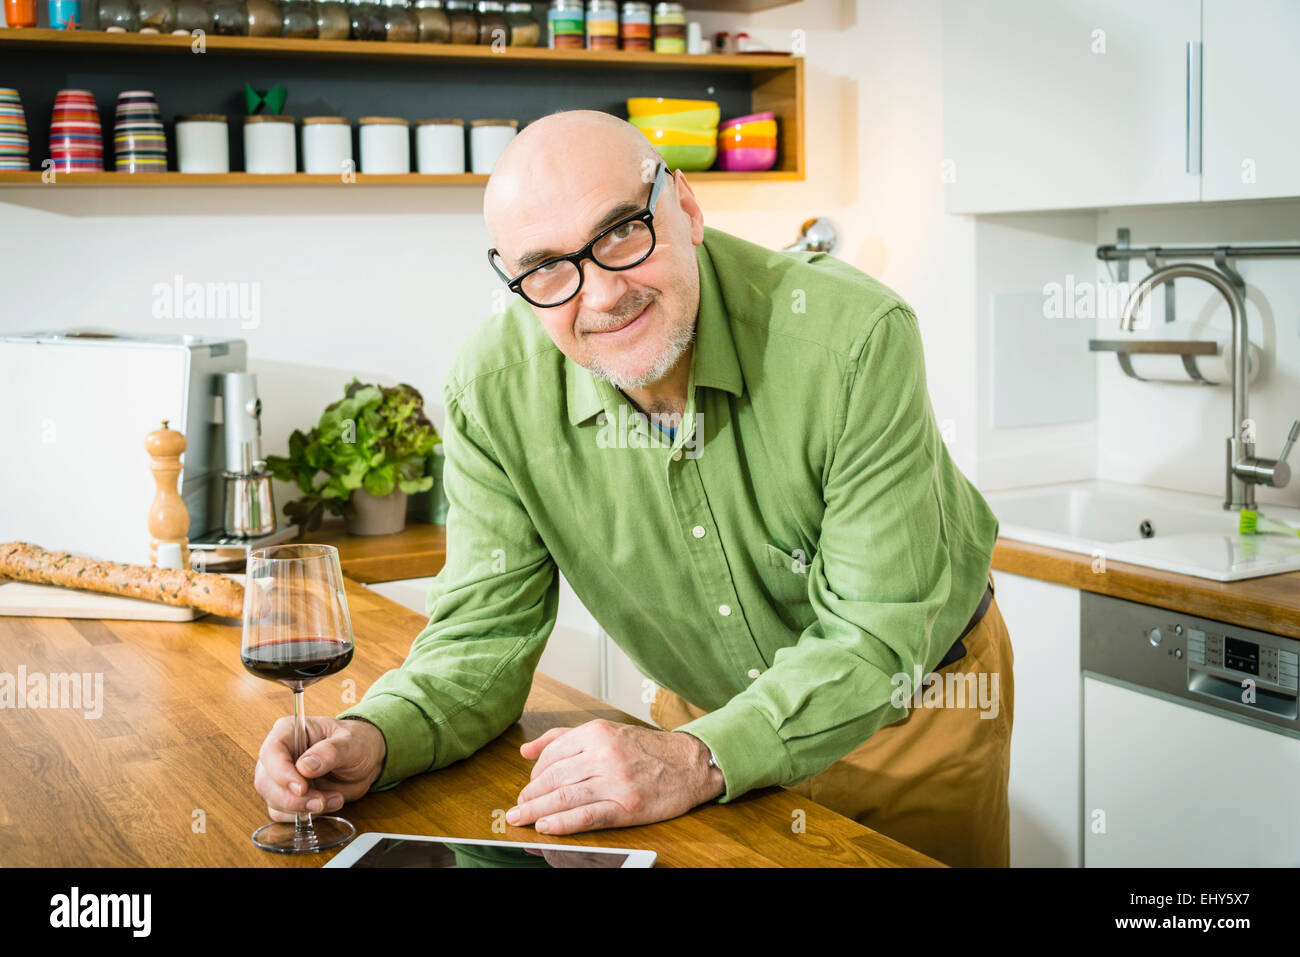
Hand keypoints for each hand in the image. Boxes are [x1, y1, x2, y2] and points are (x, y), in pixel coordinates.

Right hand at [253, 716, 386, 822]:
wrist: (365, 760)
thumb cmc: (356, 743)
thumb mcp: (351, 743)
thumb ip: (329, 752)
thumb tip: (304, 766)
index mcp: (290, 731)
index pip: (271, 752)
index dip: (281, 773)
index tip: (302, 788)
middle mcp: (279, 754)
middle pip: (266, 781)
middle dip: (293, 798)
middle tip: (321, 801)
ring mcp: (280, 777)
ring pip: (273, 800)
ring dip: (302, 808)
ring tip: (334, 799)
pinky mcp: (286, 796)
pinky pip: (282, 813)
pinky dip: (304, 815)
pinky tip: (327, 804)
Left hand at [506, 719, 724, 834]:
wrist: (690, 764)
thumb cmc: (648, 749)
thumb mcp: (607, 732)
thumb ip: (564, 738)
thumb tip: (526, 750)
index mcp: (598, 733)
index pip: (553, 754)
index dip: (535, 772)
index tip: (529, 785)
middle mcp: (604, 755)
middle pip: (554, 777)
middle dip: (531, 794)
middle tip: (519, 805)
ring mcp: (616, 782)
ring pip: (565, 797)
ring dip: (537, 810)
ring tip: (522, 818)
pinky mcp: (627, 807)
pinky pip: (586, 816)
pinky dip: (562, 824)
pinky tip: (546, 827)